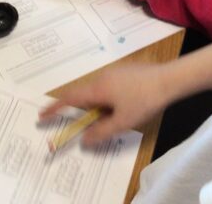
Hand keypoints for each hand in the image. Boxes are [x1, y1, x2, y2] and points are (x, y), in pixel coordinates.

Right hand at [39, 61, 174, 147]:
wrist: (170, 79)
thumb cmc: (144, 100)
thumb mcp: (122, 122)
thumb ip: (101, 132)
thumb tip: (84, 139)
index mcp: (97, 88)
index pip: (69, 98)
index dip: (55, 107)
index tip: (41, 114)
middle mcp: (102, 77)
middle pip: (82, 94)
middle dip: (74, 108)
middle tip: (70, 121)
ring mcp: (114, 72)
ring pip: (96, 90)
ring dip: (92, 104)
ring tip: (98, 118)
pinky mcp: (125, 72)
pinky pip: (107, 86)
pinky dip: (103, 98)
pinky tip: (115, 107)